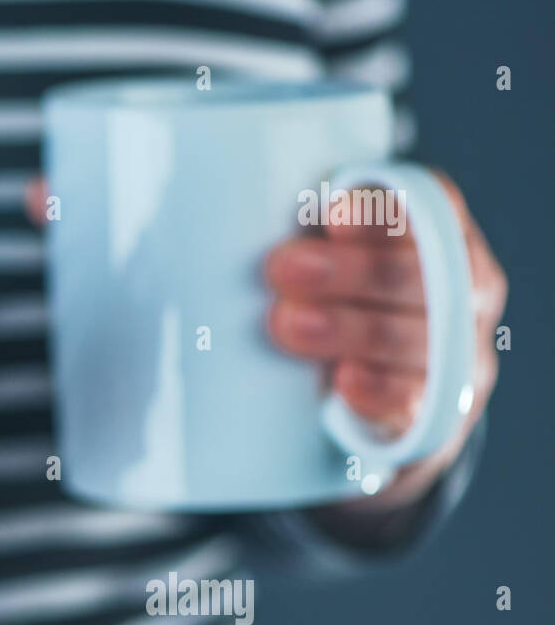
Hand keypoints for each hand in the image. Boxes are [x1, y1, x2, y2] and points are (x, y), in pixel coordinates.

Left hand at [264, 171, 506, 514]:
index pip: (429, 204)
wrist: (359, 414)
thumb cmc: (325, 307)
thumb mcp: (311, 260)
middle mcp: (458, 292)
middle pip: (418, 274)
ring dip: (354, 329)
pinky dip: (381, 395)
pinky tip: (345, 387)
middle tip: (280, 269)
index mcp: (435, 234)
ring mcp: (451, 359)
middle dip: (350, 270)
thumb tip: (167, 218)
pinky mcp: (431, 420)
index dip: (383, 208)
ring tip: (290, 325)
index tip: (330, 212)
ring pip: (418, 340)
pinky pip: (415, 407)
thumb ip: (275, 231)